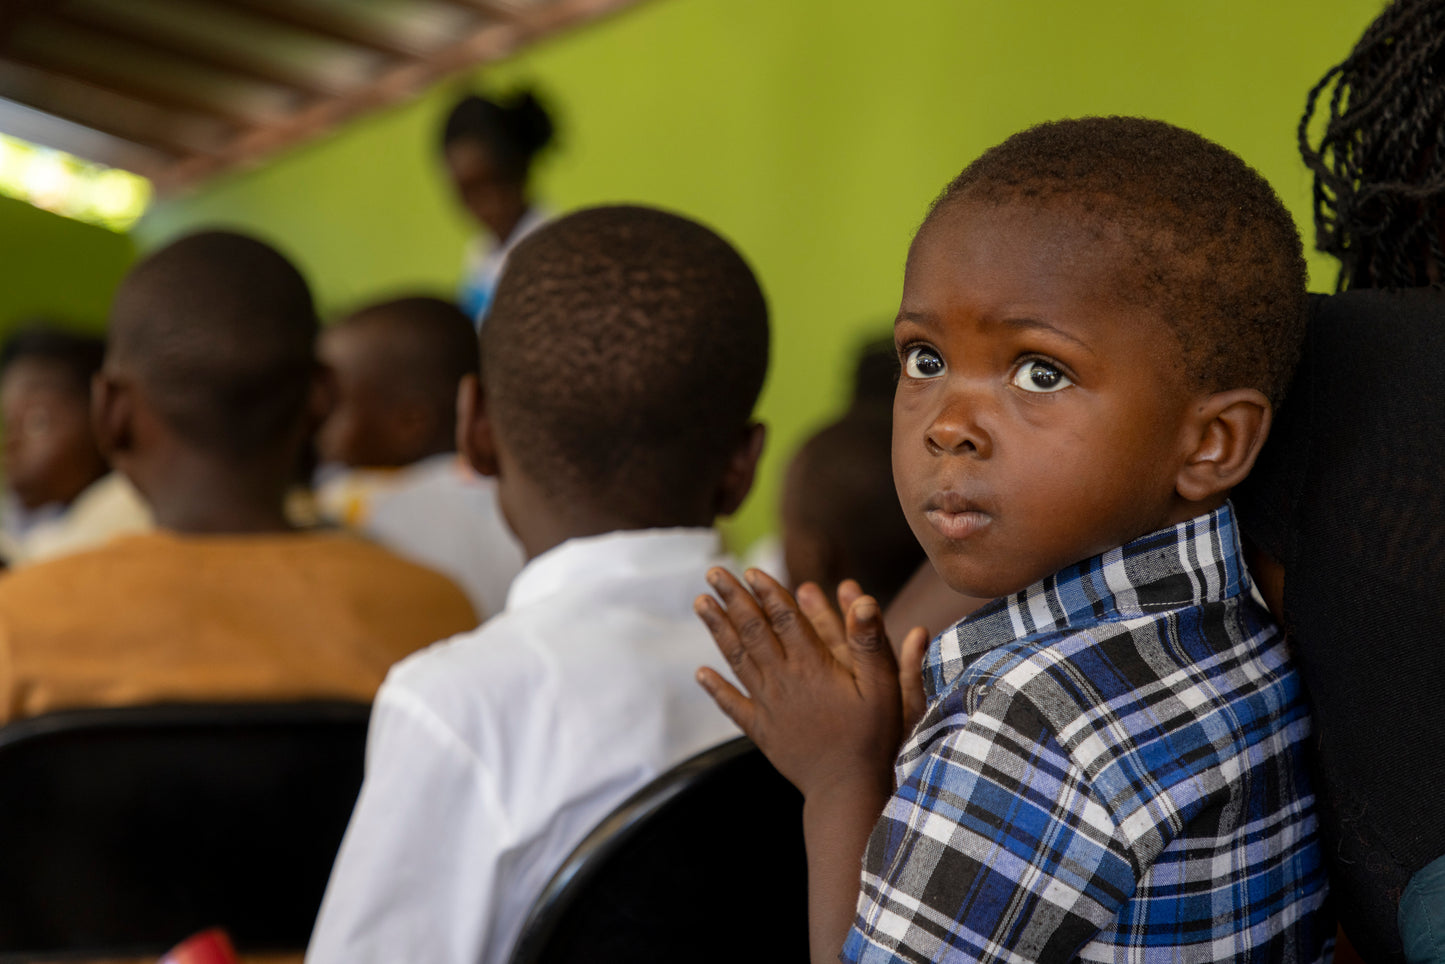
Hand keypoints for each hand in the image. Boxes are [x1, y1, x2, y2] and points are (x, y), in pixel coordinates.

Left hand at [695, 568, 905, 797]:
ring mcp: (768, 706)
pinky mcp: (762, 731)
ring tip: (700, 603)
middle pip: (753, 630)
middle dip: (732, 599)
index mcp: (813, 665)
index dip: (767, 591)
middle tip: (713, 572)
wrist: (846, 790)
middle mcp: (784, 680)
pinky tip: (700, 673)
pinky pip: (732, 705)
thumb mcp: (883, 687)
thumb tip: (863, 599)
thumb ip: (870, 643)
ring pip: (737, 659)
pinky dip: (715, 688)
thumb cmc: (872, 737)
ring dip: (717, 629)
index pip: (784, 618)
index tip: (750, 570)